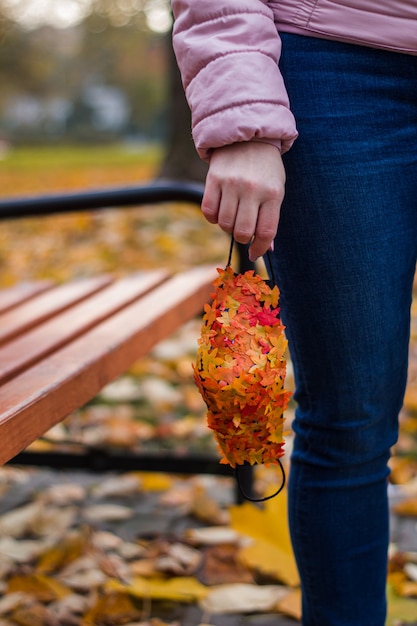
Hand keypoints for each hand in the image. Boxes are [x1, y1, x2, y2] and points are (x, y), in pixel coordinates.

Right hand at [201, 142, 285, 260]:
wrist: (248, 137)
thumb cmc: (266, 169)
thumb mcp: (276, 190)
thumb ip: (270, 218)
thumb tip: (266, 248)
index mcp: (272, 194)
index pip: (266, 231)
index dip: (260, 248)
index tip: (255, 253)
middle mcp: (252, 189)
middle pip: (243, 232)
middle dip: (243, 238)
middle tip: (243, 230)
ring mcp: (231, 184)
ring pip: (225, 224)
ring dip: (228, 227)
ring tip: (233, 217)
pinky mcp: (213, 179)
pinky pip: (209, 212)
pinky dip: (213, 218)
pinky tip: (220, 210)